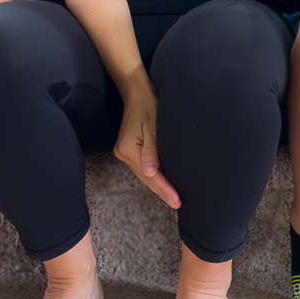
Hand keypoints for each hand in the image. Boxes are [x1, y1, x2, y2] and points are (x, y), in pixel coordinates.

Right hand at [113, 89, 180, 208]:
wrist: (137, 95)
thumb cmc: (148, 108)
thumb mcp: (153, 128)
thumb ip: (152, 151)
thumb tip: (150, 173)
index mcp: (129, 148)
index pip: (150, 174)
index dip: (164, 187)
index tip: (176, 199)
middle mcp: (123, 153)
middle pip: (145, 177)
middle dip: (162, 191)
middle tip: (176, 203)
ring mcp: (123, 153)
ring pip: (143, 175)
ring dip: (157, 186)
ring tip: (171, 198)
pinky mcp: (127, 151)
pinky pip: (141, 169)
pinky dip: (152, 177)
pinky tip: (161, 184)